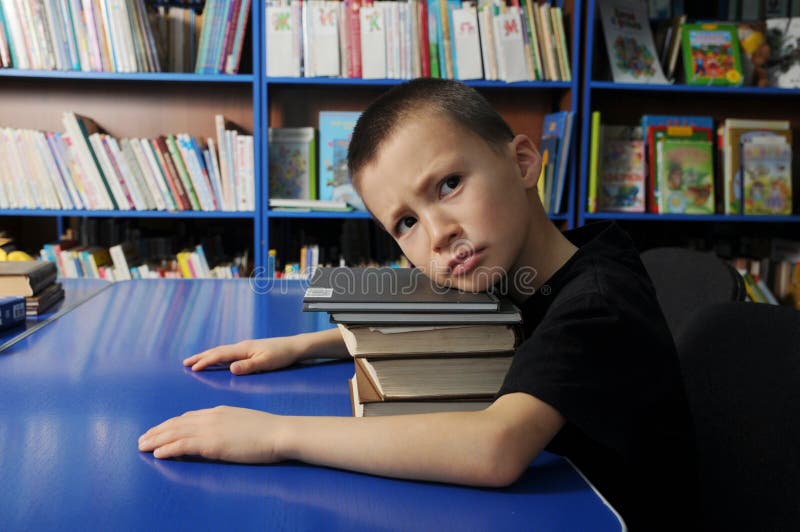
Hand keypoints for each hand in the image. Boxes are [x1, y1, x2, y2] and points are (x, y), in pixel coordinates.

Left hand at [138, 406, 284, 462]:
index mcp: (219, 411)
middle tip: (142, 439)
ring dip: (155, 440)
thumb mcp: (243, 423)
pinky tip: (157, 454)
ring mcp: (210, 429)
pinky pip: (182, 445)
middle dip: (157, 431)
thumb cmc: (268, 430)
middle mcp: (210, 417)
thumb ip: (227, 426)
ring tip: (142, 446)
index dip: (171, 424)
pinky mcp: (211, 443)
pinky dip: (167, 448)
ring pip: (174, 433)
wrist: (278, 432)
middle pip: (176, 423)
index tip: (160, 431)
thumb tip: (217, 435)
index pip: (188, 417)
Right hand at [183, 337, 300, 374]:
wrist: (294, 347)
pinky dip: (217, 357)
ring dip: (208, 356)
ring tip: (195, 361)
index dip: (205, 361)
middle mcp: (242, 346)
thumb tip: (230, 368)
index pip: (220, 355)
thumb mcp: (266, 362)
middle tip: (185, 363)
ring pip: (221, 351)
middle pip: (217, 351)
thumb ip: (249, 366)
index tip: (192, 368)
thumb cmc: (282, 355)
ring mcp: (245, 348)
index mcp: (243, 349)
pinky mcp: (249, 351)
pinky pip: (228, 354)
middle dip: (201, 357)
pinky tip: (216, 360)